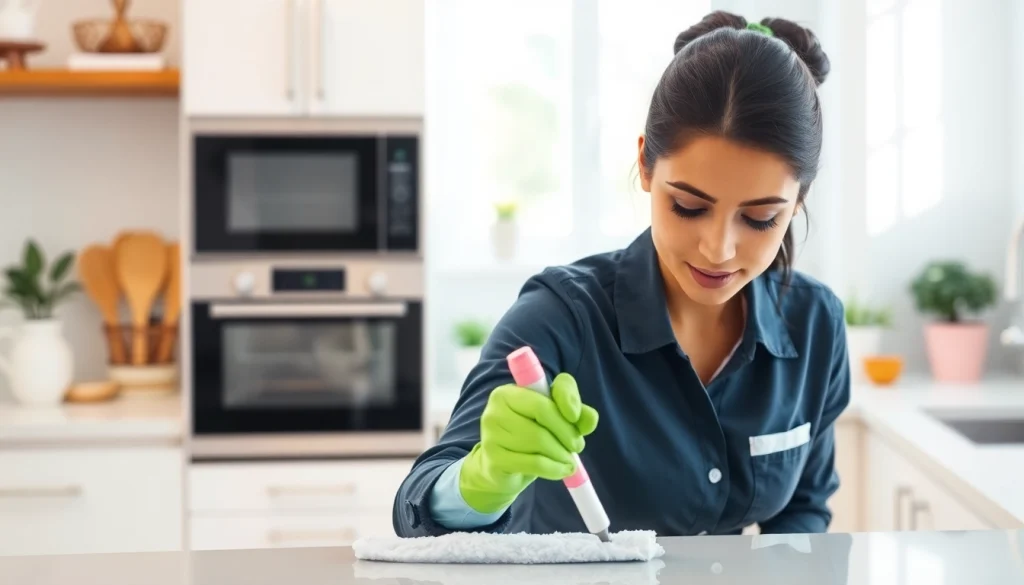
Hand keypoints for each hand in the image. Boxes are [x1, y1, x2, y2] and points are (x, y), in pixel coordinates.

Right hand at [459, 373, 598, 513]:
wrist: (502, 471)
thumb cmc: (531, 438)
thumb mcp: (556, 421)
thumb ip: (577, 413)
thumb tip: (588, 417)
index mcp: (509, 392)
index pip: (543, 392)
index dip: (566, 402)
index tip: (576, 418)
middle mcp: (495, 408)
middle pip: (542, 414)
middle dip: (567, 432)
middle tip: (577, 446)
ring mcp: (491, 433)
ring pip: (539, 440)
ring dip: (562, 453)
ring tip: (568, 460)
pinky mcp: (494, 459)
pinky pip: (534, 463)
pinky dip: (555, 468)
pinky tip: (562, 470)